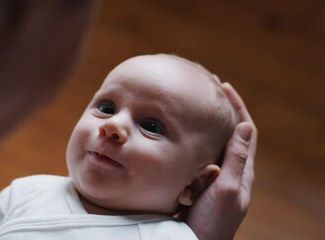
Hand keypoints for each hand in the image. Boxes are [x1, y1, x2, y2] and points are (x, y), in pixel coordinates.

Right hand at [183, 82, 257, 239]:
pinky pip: (196, 159)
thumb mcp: (228, 188)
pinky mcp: (199, 185)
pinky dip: (190, 144)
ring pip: (211, 146)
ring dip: (204, 127)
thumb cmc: (212, 221)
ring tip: (190, 109)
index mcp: (242, 171)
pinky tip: (177, 137)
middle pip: (229, 135)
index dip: (237, 106)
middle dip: (220, 112)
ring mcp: (214, 179)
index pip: (245, 131)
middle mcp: (230, 173)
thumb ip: (237, 159)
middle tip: (205, 93)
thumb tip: (246, 125)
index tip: (224, 87)